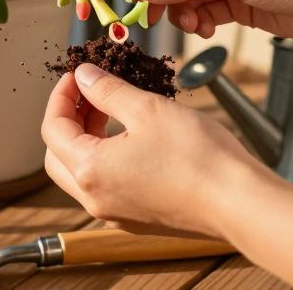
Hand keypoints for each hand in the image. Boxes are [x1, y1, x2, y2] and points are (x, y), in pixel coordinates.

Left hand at [41, 64, 266, 238]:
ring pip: (80, 173)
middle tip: (90, 92)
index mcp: (89, 171)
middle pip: (58, 155)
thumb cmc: (198, 157)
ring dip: (86, 139)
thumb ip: (107, 90)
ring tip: (111, 108)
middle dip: (69, 119)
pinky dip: (105, 158)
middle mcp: (95, 199)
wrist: (240, 204)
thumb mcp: (148, 109)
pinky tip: (130, 136)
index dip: (61, 96)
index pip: (52, 129)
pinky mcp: (137, 218)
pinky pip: (105, 186)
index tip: (78, 75)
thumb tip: (84, 76)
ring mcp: (115, 213)